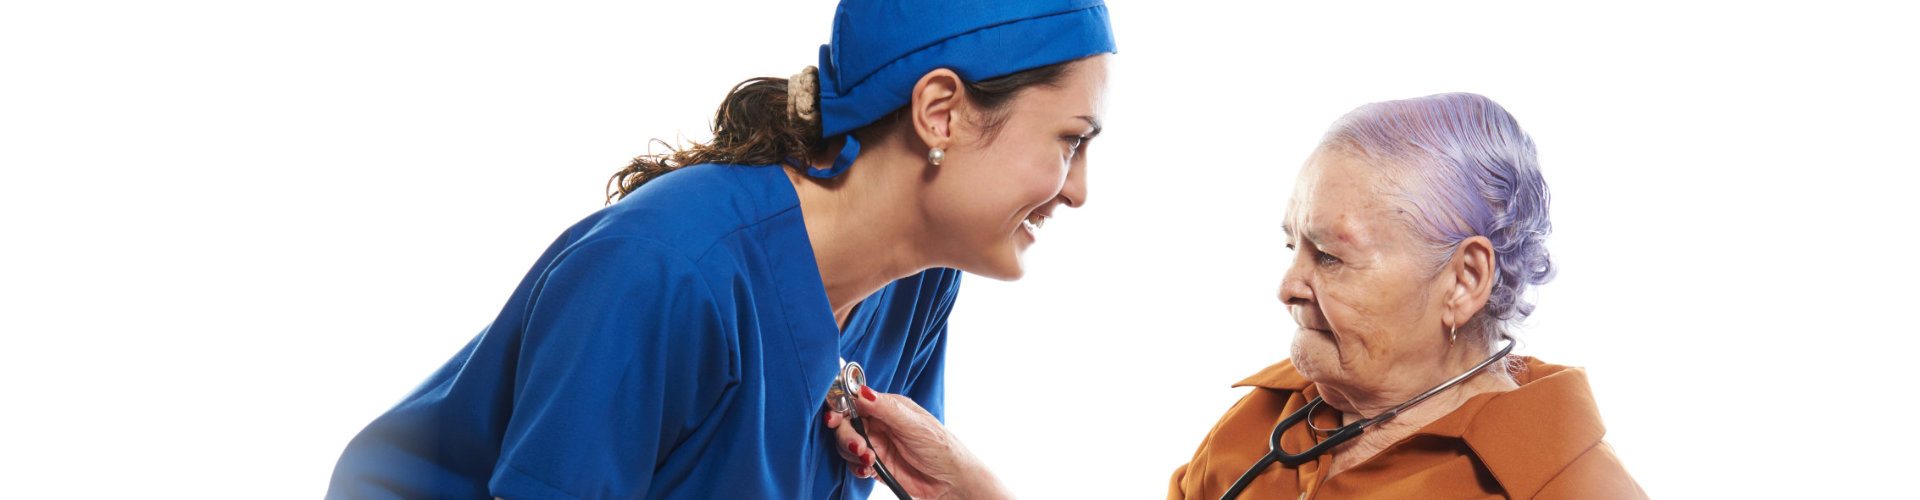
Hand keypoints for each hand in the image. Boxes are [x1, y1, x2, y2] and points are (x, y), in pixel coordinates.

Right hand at [823, 386, 1011, 499]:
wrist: (951, 481)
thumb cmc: (941, 447)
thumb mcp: (914, 424)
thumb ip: (886, 408)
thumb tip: (862, 391)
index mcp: (887, 407)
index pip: (855, 400)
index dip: (840, 406)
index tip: (833, 417)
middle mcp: (878, 424)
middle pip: (845, 424)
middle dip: (846, 435)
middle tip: (859, 445)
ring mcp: (875, 444)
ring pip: (846, 444)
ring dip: (852, 452)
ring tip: (869, 459)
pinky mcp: (875, 464)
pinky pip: (854, 464)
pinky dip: (856, 467)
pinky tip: (868, 470)